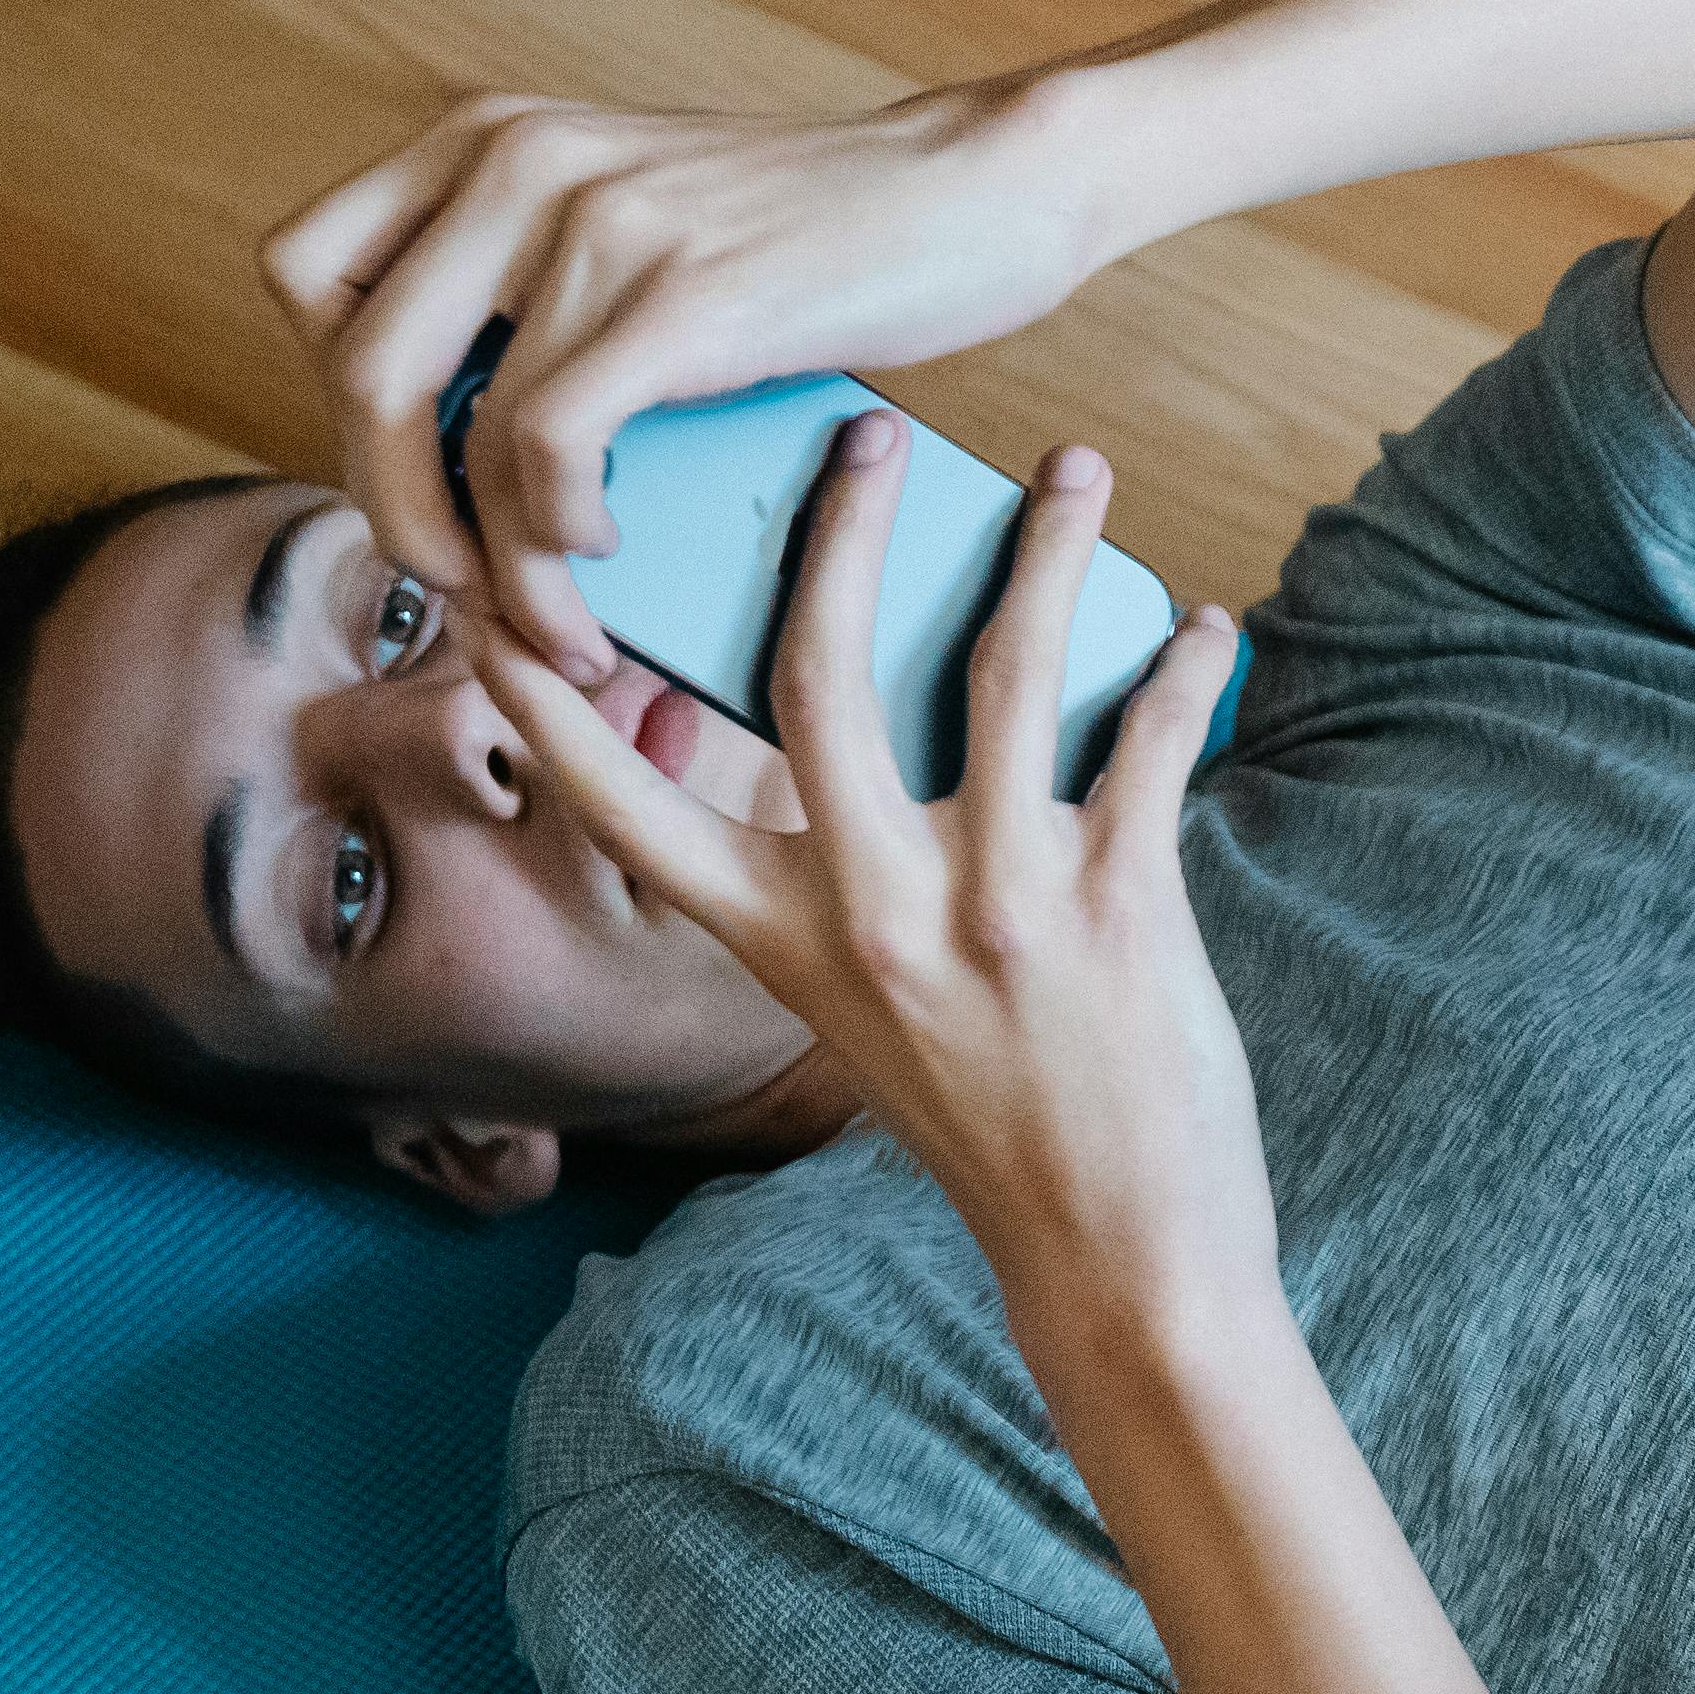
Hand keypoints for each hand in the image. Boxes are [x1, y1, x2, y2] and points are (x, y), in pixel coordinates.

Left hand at [262, 82, 1096, 677]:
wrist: (975, 190)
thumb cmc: (818, 239)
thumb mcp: (632, 221)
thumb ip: (527, 285)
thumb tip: (436, 452)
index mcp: (488, 137)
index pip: (305, 273)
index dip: (333, 396)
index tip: (418, 473)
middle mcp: (517, 159)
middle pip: (354, 370)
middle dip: (396, 514)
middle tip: (467, 589)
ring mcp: (594, 221)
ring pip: (454, 433)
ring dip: (496, 564)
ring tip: (558, 619)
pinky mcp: (675, 295)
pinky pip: (545, 447)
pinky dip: (557, 533)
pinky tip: (605, 548)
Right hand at [473, 412, 1273, 1317]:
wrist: (1119, 1261)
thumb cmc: (994, 1127)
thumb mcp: (869, 1012)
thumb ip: (847, 886)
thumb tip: (867, 727)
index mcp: (783, 942)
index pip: (633, 800)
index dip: (553, 694)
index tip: (496, 587)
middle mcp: (872, 914)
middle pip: (819, 667)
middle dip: (843, 527)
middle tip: (870, 432)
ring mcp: (996, 908)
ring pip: (1006, 667)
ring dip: (1046, 549)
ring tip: (1075, 469)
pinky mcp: (1119, 911)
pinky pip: (1148, 744)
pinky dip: (1177, 666)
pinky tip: (1198, 625)